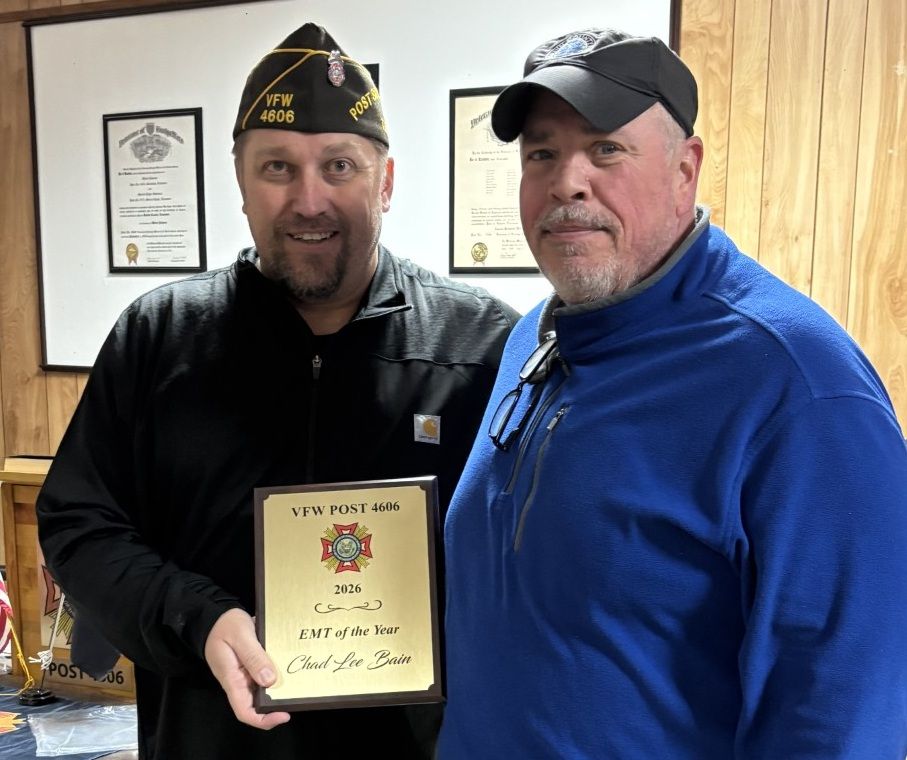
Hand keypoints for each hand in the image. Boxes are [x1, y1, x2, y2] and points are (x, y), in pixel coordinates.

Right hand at [204, 608, 290, 729]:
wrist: (216, 618)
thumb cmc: (225, 626)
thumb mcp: (241, 636)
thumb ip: (254, 657)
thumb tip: (269, 680)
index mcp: (232, 680)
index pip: (245, 712)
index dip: (264, 720)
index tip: (284, 715)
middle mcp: (239, 682)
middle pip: (256, 705)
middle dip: (276, 705)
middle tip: (297, 695)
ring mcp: (244, 676)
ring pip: (263, 691)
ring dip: (279, 690)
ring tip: (298, 683)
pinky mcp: (251, 667)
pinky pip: (264, 676)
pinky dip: (277, 675)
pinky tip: (289, 668)